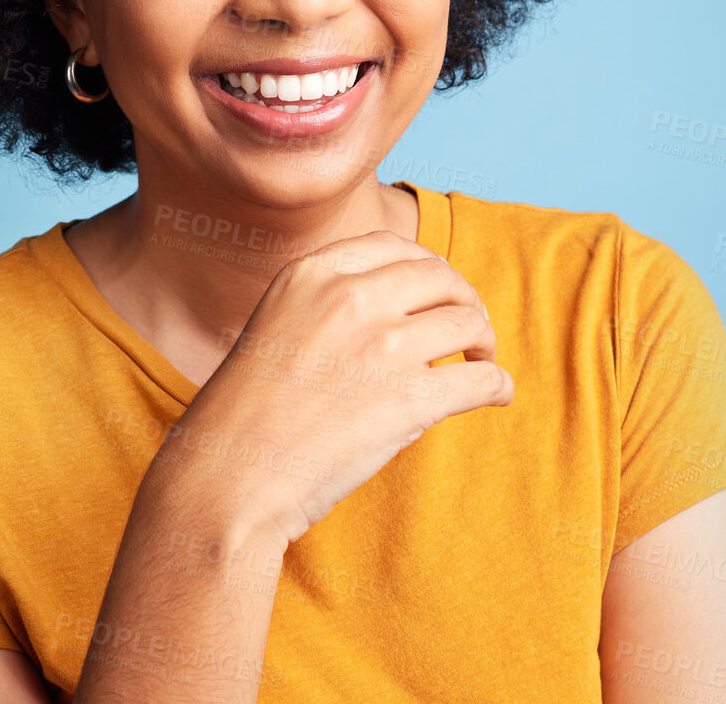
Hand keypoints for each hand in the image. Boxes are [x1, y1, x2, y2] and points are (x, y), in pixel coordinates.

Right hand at [150, 230, 513, 544]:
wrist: (228, 478)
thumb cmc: (246, 415)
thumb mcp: (275, 325)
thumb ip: (328, 303)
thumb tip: (402, 306)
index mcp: (312, 273)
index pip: (395, 247)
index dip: (428, 269)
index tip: (438, 292)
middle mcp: (349, 296)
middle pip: (441, 277)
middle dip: (464, 300)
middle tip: (470, 330)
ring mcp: (381, 344)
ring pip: (467, 323)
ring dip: (484, 342)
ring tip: (480, 362)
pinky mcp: (409, 398)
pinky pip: (480, 379)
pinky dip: (498, 386)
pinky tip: (497, 395)